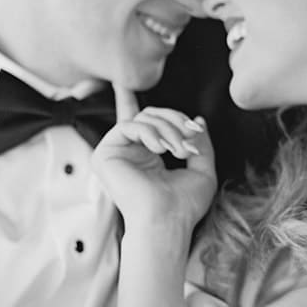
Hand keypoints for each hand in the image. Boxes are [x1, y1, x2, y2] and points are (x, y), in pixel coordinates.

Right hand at [91, 102, 216, 235]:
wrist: (167, 222)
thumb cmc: (183, 205)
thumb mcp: (202, 169)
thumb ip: (200, 143)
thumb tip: (198, 119)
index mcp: (146, 156)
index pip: (139, 122)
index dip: (128, 100)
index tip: (123, 84)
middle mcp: (128, 152)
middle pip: (151, 115)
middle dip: (175, 121)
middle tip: (189, 142)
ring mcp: (115, 153)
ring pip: (142, 118)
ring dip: (168, 129)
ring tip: (180, 151)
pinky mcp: (104, 154)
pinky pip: (128, 125)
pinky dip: (149, 132)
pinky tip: (161, 149)